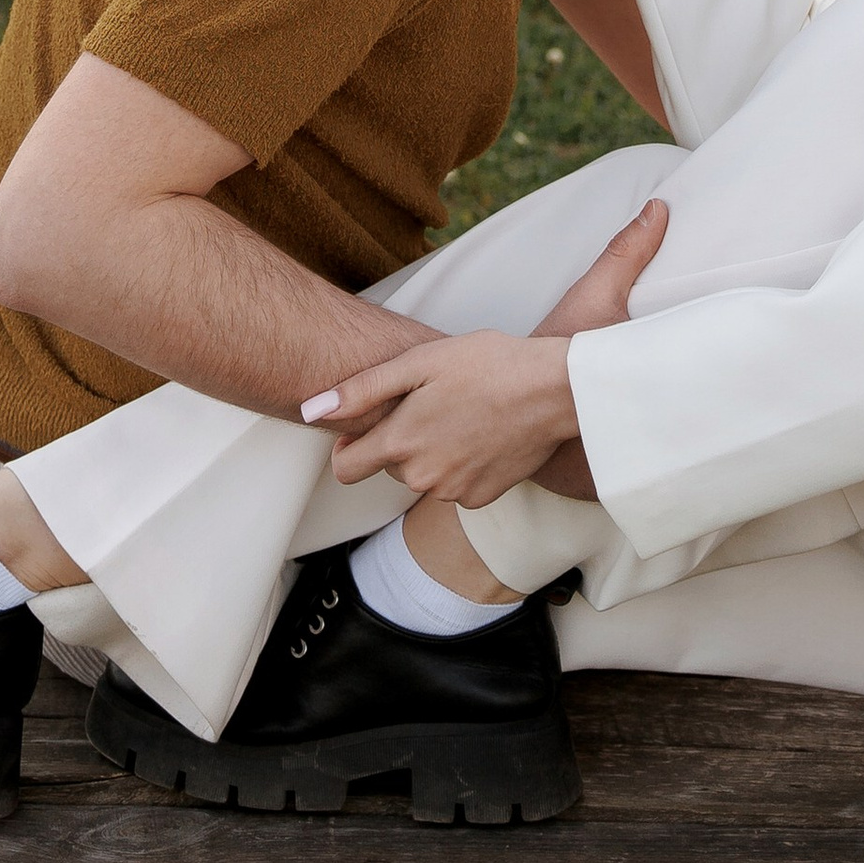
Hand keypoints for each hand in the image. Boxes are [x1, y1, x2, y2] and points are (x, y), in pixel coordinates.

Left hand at [304, 202, 665, 507]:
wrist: (553, 390)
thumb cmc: (487, 364)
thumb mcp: (419, 363)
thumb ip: (360, 391)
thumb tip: (311, 410)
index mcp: (402, 444)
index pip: (346, 469)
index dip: (348, 446)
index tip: (367, 425)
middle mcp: (423, 478)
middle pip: (389, 467)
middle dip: (400, 439)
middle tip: (432, 401)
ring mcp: (454, 493)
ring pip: (423, 476)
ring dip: (431, 451)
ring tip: (461, 411)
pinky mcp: (482, 499)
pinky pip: (454, 485)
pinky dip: (460, 463)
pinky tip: (481, 432)